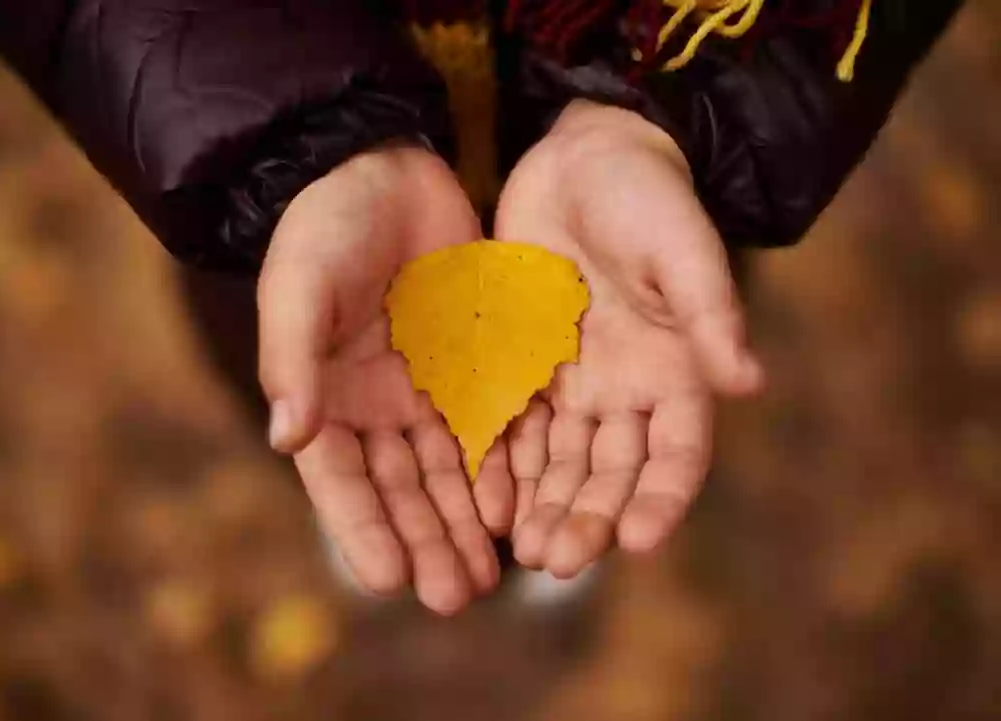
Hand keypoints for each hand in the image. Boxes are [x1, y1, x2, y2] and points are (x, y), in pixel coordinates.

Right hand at [259, 146, 513, 613]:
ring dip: (464, 525)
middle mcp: (375, 405)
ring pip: (447, 473)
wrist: (386, 169)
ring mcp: (426, 388)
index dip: (362, 529)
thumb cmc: (328, 224)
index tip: (387, 580)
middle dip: (426, 543)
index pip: (341, 479)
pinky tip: (515, 511)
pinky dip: (497, 472)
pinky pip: (487, 430)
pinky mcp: (473, 366)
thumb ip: (292, 358)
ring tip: (486, 577)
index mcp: (324, 395)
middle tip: (454, 596)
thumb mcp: (300, 283)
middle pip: (401, 489)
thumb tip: (285, 440)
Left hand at [496, 101, 763, 578]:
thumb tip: (749, 382)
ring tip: (523, 549)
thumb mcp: (682, 249)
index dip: (662, 499)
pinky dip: (503, 464)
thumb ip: (711, 314)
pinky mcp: (524, 362)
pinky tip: (485, 500)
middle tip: (558, 560)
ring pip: (560, 460)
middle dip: (588, 517)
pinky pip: (512, 424)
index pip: (676, 454)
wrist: (583, 157)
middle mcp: (625, 389)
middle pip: (611, 470)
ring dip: (544, 505)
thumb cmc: (646, 198)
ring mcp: (573, 380)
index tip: (639, 542)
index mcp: (675, 370)